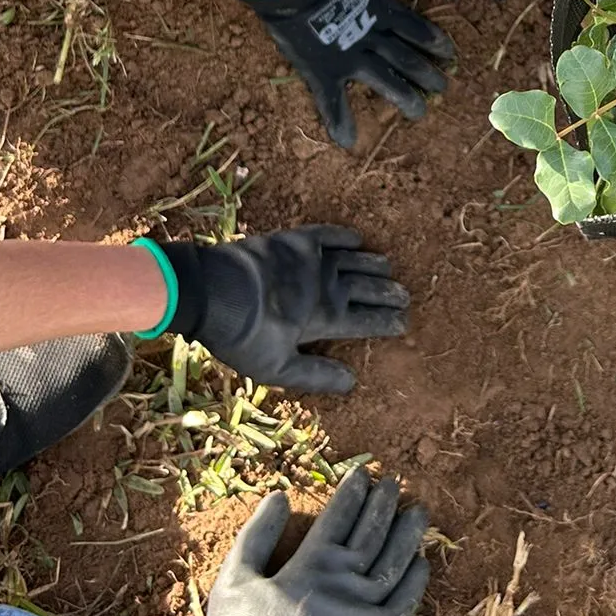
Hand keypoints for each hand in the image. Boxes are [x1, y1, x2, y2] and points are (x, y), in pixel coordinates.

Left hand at [154, 226, 407, 392]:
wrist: (210, 291)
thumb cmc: (242, 336)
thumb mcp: (276, 368)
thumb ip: (315, 375)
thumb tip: (352, 381)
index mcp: (326, 318)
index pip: (367, 320)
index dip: (387, 322)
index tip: (403, 323)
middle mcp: (327, 285)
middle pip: (367, 288)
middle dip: (388, 294)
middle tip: (405, 296)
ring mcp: (312, 260)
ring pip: (354, 260)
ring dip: (373, 264)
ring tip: (388, 267)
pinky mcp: (294, 240)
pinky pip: (328, 234)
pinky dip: (346, 236)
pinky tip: (357, 239)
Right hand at [169, 467, 429, 615]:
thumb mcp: (233, 580)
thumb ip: (256, 535)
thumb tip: (277, 496)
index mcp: (311, 565)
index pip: (339, 516)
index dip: (353, 492)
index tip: (363, 473)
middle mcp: (344, 582)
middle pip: (372, 532)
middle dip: (383, 504)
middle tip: (393, 484)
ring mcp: (364, 612)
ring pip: (395, 562)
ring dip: (407, 534)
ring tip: (417, 512)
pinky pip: (403, 605)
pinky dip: (414, 582)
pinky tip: (421, 562)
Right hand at [231, 0, 454, 151]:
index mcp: (381, 8)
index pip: (414, 28)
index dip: (432, 40)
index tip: (449, 53)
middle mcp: (370, 36)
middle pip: (405, 58)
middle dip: (425, 73)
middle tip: (442, 88)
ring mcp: (348, 56)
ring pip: (384, 81)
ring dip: (403, 97)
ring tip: (420, 114)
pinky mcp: (321, 70)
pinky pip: (331, 101)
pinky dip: (339, 121)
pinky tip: (349, 141)